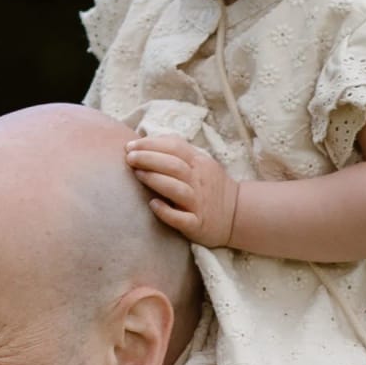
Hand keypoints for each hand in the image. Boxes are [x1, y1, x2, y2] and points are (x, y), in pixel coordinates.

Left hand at [123, 133, 239, 249]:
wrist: (236, 214)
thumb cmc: (209, 186)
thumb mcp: (201, 163)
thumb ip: (179, 152)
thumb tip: (147, 140)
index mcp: (199, 163)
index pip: (175, 147)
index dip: (151, 144)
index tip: (130, 146)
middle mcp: (199, 181)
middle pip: (174, 165)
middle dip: (149, 159)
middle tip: (129, 158)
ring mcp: (199, 203)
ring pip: (177, 189)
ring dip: (155, 180)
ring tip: (137, 174)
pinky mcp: (197, 224)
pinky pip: (181, 218)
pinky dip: (166, 211)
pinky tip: (152, 205)